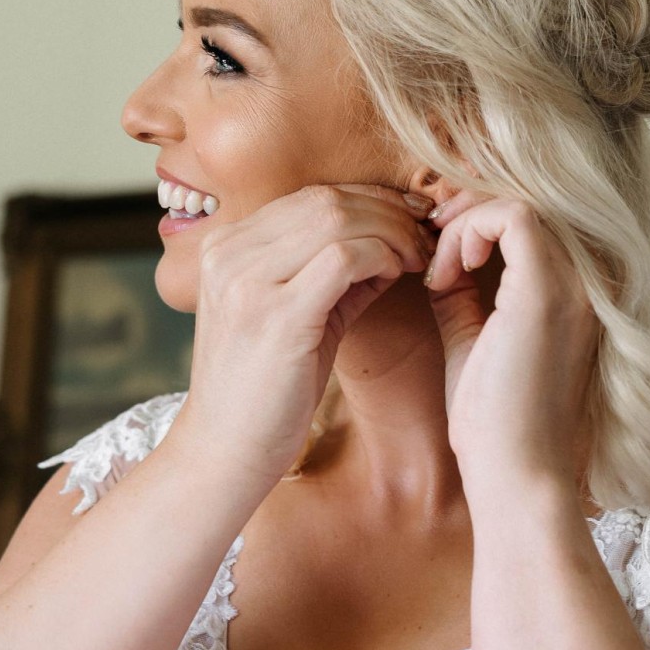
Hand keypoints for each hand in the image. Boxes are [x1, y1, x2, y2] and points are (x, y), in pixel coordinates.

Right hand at [173, 183, 434, 489]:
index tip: (410, 219)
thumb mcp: (294, 315)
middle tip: (425, 237)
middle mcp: (228, 252)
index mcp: (225, 246)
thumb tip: (393, 236)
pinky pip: (344, 256)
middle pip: (326, 200)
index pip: (310, 196)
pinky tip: (400, 273)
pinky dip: (383, 255)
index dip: (370, 199)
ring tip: (418, 257)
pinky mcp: (275, 313)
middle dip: (388, 212)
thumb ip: (334, 273)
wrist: (224, 453)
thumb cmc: (264, 391)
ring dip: (392, 233)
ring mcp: (246, 280)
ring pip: (338, 219)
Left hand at [423, 188, 599, 494]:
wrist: (514, 473)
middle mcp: (587, 279)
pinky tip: (444, 275)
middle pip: (527, 199)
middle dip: (467, 209)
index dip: (476, 218)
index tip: (434, 253)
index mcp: (574, 291)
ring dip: (464, 222)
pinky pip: (512, 216)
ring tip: (435, 266)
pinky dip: (468, 233)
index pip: (529, 217)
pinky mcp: (550, 289)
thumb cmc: (492, 422)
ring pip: (518, 201)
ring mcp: (575, 282)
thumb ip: (464, 293)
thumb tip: (440, 257)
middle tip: (426, 239)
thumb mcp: (472, 339)